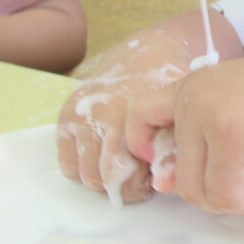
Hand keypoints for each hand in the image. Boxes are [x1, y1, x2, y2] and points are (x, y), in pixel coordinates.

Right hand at [57, 61, 185, 204]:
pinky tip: (101, 156)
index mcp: (130, 117)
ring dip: (101, 178)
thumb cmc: (165, 90)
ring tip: (120, 166)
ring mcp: (81, 118)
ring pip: (84, 175)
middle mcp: (101, 117)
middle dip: (121, 185)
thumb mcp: (176, 116)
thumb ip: (170, 147)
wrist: (146, 56)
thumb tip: (164, 180)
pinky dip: (81, 167)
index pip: (127, 178)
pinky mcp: (67, 116)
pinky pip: (67, 162)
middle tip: (135, 176)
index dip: (140, 186)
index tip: (149, 181)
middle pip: (103, 181)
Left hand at [126, 54, 243, 214]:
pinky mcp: (233, 139)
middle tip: (241, 178)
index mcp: (190, 87)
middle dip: (209, 188)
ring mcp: (211, 117)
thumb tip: (163, 181)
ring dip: (230, 196)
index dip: (143, 148)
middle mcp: (194, 97)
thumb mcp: (231, 112)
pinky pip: (226, 195)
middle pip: (176, 173)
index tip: (169, 166)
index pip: (138, 115)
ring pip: (197, 190)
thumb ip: (197, 140)